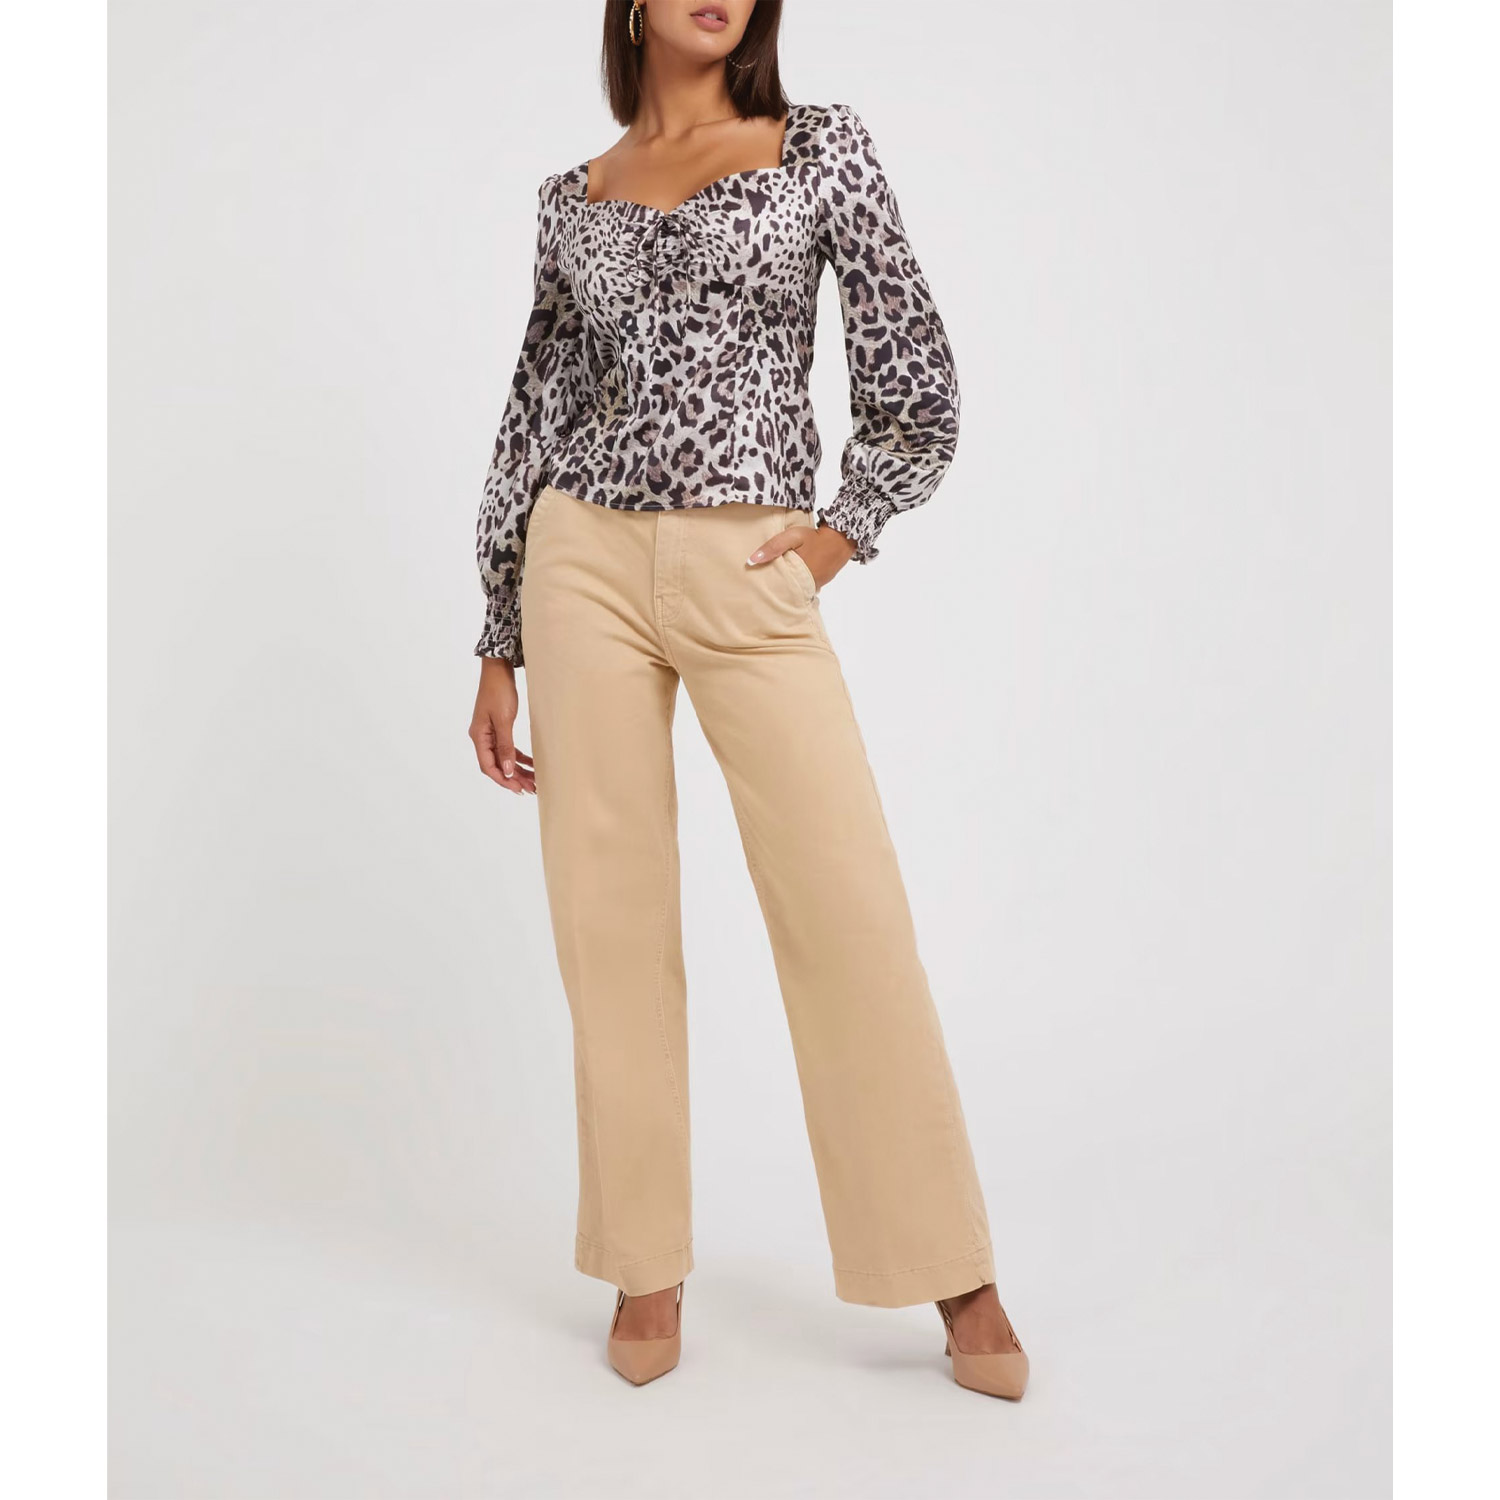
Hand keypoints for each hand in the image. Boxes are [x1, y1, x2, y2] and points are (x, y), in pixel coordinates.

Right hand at [470, 656, 534, 793]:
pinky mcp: (498, 728)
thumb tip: (507, 770)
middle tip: (530, 789)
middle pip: (496, 765)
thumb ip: (505, 746)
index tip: (518, 789)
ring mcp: (489, 733)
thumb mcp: (504, 720)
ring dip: (517, 770)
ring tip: (533, 781)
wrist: (498, 670)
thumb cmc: (499, 691)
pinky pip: (507, 748)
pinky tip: (531, 764)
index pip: (488, 767)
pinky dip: (519, 757)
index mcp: (478, 737)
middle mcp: (482, 737)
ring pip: (503, 758)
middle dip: (513, 778)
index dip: (503, 779)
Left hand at [746, 521, 855, 588]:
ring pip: (798, 590)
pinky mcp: (822, 581)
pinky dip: (800, 583)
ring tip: (776, 582)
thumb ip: (773, 548)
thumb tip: (751, 561)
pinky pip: (807, 586)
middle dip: (778, 590)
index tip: (758, 591)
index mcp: (799, 578)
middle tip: (764, 588)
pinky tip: (793, 577)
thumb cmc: (815, 537)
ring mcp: (817, 585)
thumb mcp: (792, 537)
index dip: (768, 591)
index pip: (779, 591)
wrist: (842, 537)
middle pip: (788, 592)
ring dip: (789, 586)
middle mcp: (809, 586)